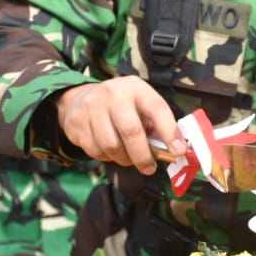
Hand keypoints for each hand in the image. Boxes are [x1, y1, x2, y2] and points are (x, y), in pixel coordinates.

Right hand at [55, 77, 185, 174]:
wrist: (82, 97)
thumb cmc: (121, 105)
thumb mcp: (141, 103)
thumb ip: (157, 124)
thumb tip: (175, 149)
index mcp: (136, 88)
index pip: (157, 109)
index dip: (169, 132)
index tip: (178, 152)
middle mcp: (113, 94)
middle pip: (131, 131)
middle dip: (143, 156)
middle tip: (150, 168)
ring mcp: (91, 108)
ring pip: (111, 146)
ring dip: (124, 159)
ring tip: (129, 157)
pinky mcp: (76, 123)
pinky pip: (95, 152)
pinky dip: (107, 157)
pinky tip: (111, 151)